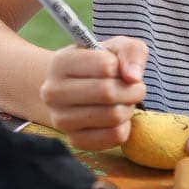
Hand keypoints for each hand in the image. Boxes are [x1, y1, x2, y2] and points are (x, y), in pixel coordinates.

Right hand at [39, 36, 147, 151]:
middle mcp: (53, 92)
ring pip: (113, 116)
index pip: (105, 65)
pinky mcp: (75, 140)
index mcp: (61, 62)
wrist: (77, 91)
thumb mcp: (117, 48)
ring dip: (128, 108)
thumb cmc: (101, 66)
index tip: (120, 69)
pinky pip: (114, 136)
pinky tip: (117, 118)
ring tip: (123, 102)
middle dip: (132, 90)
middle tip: (135, 89)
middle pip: (108, 93)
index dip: (122, 67)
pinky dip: (125, 126)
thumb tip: (133, 77)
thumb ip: (131, 52)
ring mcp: (61, 119)